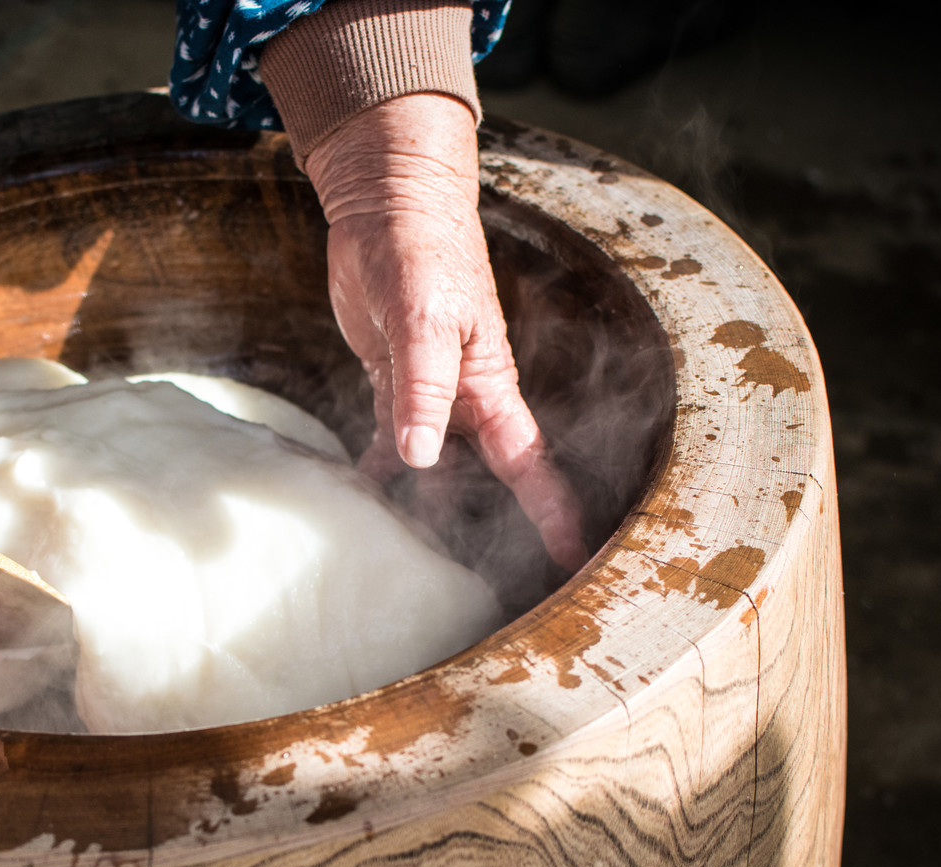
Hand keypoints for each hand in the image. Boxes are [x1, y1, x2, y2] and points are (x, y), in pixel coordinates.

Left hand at [305, 93, 587, 571]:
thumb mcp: (423, 320)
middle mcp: (467, 400)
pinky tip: (365, 500)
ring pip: (436, 467)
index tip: (575, 560)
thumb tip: (423, 460)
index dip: (553, 514)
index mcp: (491, 388)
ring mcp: (430, 394)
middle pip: (486, 480)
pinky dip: (382, 471)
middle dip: (492, 529)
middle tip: (486, 588)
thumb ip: (422, 391)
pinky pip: (392, 440)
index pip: (529, 465)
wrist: (388, 204)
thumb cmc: (420, 251)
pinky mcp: (393, 382)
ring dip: (427, 508)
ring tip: (414, 562)